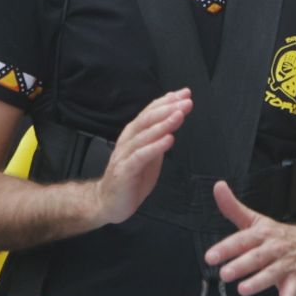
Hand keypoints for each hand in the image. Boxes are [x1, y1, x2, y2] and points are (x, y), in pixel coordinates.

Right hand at [89, 88, 190, 225]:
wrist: (108, 202)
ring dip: (164, 123)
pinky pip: (141, 156)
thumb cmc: (132, 177)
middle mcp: (128, 140)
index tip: (185, 93)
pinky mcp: (125, 170)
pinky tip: (169, 140)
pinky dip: (155, 147)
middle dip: (168, 108)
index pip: (150, 112)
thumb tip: (175, 117)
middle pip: (148, 119)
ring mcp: (125, 154)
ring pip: (145, 135)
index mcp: (134, 134)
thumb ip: (160, 136)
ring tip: (180, 115)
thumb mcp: (150, 154)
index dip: (167, 101)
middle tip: (186, 101)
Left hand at [204, 183, 295, 295]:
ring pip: (273, 274)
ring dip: (259, 282)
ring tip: (244, 289)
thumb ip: (233, 207)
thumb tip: (218, 187)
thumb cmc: (281, 234)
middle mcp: (275, 248)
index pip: (243, 239)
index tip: (211, 256)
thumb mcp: (257, 219)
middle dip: (241, 265)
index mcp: (263, 233)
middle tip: (225, 274)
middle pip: (257, 256)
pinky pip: (291, 294)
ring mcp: (286, 264)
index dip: (226, 247)